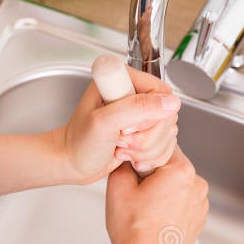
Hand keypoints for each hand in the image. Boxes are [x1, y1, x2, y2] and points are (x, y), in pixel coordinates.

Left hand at [52, 67, 180, 184]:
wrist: (72, 164)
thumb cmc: (79, 143)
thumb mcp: (105, 122)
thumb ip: (137, 108)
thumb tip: (170, 103)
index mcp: (124, 80)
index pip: (162, 93)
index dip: (151, 116)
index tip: (128, 127)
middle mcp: (134, 94)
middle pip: (167, 115)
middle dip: (147, 137)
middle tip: (121, 140)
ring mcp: (141, 115)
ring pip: (168, 132)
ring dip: (146, 149)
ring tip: (121, 148)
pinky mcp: (145, 132)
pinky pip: (165, 144)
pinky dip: (150, 156)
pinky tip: (129, 156)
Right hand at [105, 147, 208, 243]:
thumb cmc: (134, 232)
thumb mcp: (118, 186)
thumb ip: (124, 161)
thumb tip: (128, 155)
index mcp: (181, 171)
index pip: (163, 145)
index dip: (144, 154)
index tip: (135, 168)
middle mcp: (197, 185)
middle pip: (172, 165)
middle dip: (154, 173)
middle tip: (137, 192)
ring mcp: (201, 203)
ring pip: (178, 184)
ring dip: (164, 190)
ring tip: (146, 209)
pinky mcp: (199, 218)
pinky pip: (183, 202)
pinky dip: (171, 206)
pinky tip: (155, 218)